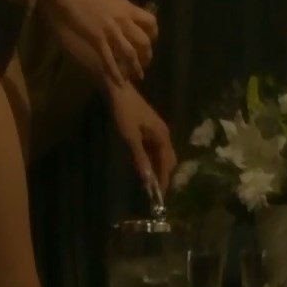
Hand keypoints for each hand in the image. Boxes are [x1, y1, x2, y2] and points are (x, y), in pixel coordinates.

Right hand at [41, 0, 156, 88]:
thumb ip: (122, 10)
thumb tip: (130, 18)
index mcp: (128, 8)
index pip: (150, 22)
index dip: (154, 35)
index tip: (151, 42)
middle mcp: (123, 20)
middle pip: (143, 41)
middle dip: (147, 55)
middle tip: (146, 63)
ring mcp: (110, 31)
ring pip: (130, 53)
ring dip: (135, 66)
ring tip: (137, 76)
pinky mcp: (96, 39)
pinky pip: (110, 59)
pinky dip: (116, 71)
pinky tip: (120, 80)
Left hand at [109, 80, 176, 195]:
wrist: (118, 90)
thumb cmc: (124, 113)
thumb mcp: (130, 137)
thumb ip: (140, 159)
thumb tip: (148, 180)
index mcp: (162, 137)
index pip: (167, 164)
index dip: (164, 180)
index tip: (160, 197)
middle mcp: (164, 134)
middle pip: (168, 159)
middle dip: (164, 175)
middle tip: (156, 192)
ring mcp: (157, 130)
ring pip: (161, 154)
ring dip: (157, 167)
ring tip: (150, 182)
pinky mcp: (149, 128)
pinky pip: (154, 148)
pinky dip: (151, 159)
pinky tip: (144, 165)